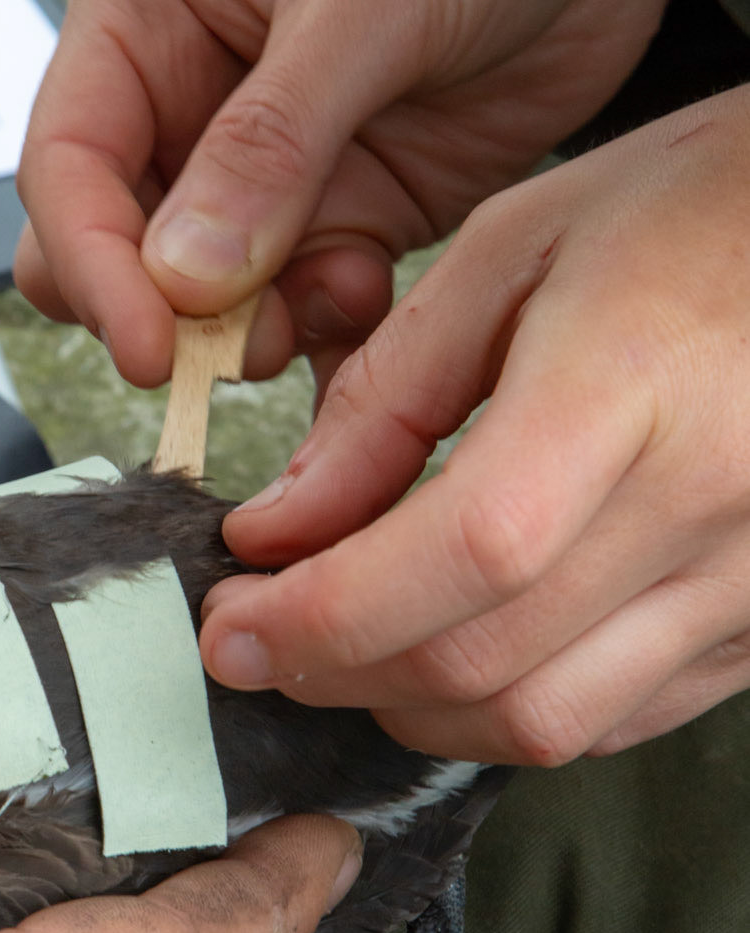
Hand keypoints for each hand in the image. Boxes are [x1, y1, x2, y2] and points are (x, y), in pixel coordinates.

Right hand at [16, 0, 677, 389]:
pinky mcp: (335, 220)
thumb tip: (180, 276)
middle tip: (246, 339)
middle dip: (165, 313)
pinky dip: (323, 332)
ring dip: (256, 327)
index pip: (67, 163)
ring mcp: (256, 173)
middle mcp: (180, 100)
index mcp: (145, 13)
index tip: (152, 350)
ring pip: (197, 303)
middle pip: (107, 251)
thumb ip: (272, 142)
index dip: (93, 266)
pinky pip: (291, 313)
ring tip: (344, 291)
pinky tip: (372, 301)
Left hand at [204, 85, 749, 763]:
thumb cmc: (692, 210)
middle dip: (337, 673)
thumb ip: (383, 402)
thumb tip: (276, 533)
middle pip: (490, 662)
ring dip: (415, 710)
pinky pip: (618, 718)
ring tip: (346, 648)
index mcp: (636, 386)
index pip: (466, 556)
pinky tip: (454, 651)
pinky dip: (510, 706)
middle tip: (258, 637)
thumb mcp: (513, 252)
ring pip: (549, 722)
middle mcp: (714, 503)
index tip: (230, 626)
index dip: (326, 618)